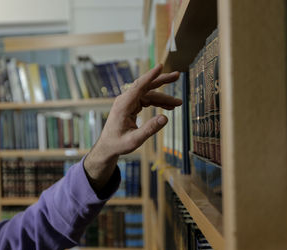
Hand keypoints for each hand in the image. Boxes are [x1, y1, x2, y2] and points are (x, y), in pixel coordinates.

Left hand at [84, 64, 181, 191]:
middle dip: (162, 80)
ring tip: (178, 103)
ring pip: (149, 94)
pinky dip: (158, 103)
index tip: (160, 66)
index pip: (139, 86)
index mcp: (123, 105)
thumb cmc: (118, 144)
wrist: (108, 146)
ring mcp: (128, 101)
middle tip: (177, 75)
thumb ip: (150, 129)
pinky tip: (169, 107)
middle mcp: (125, 100)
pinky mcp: (131, 105)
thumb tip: (165, 118)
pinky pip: (147, 100)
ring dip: (164, 97)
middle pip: (146, 86)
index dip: (150, 76)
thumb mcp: (134, 140)